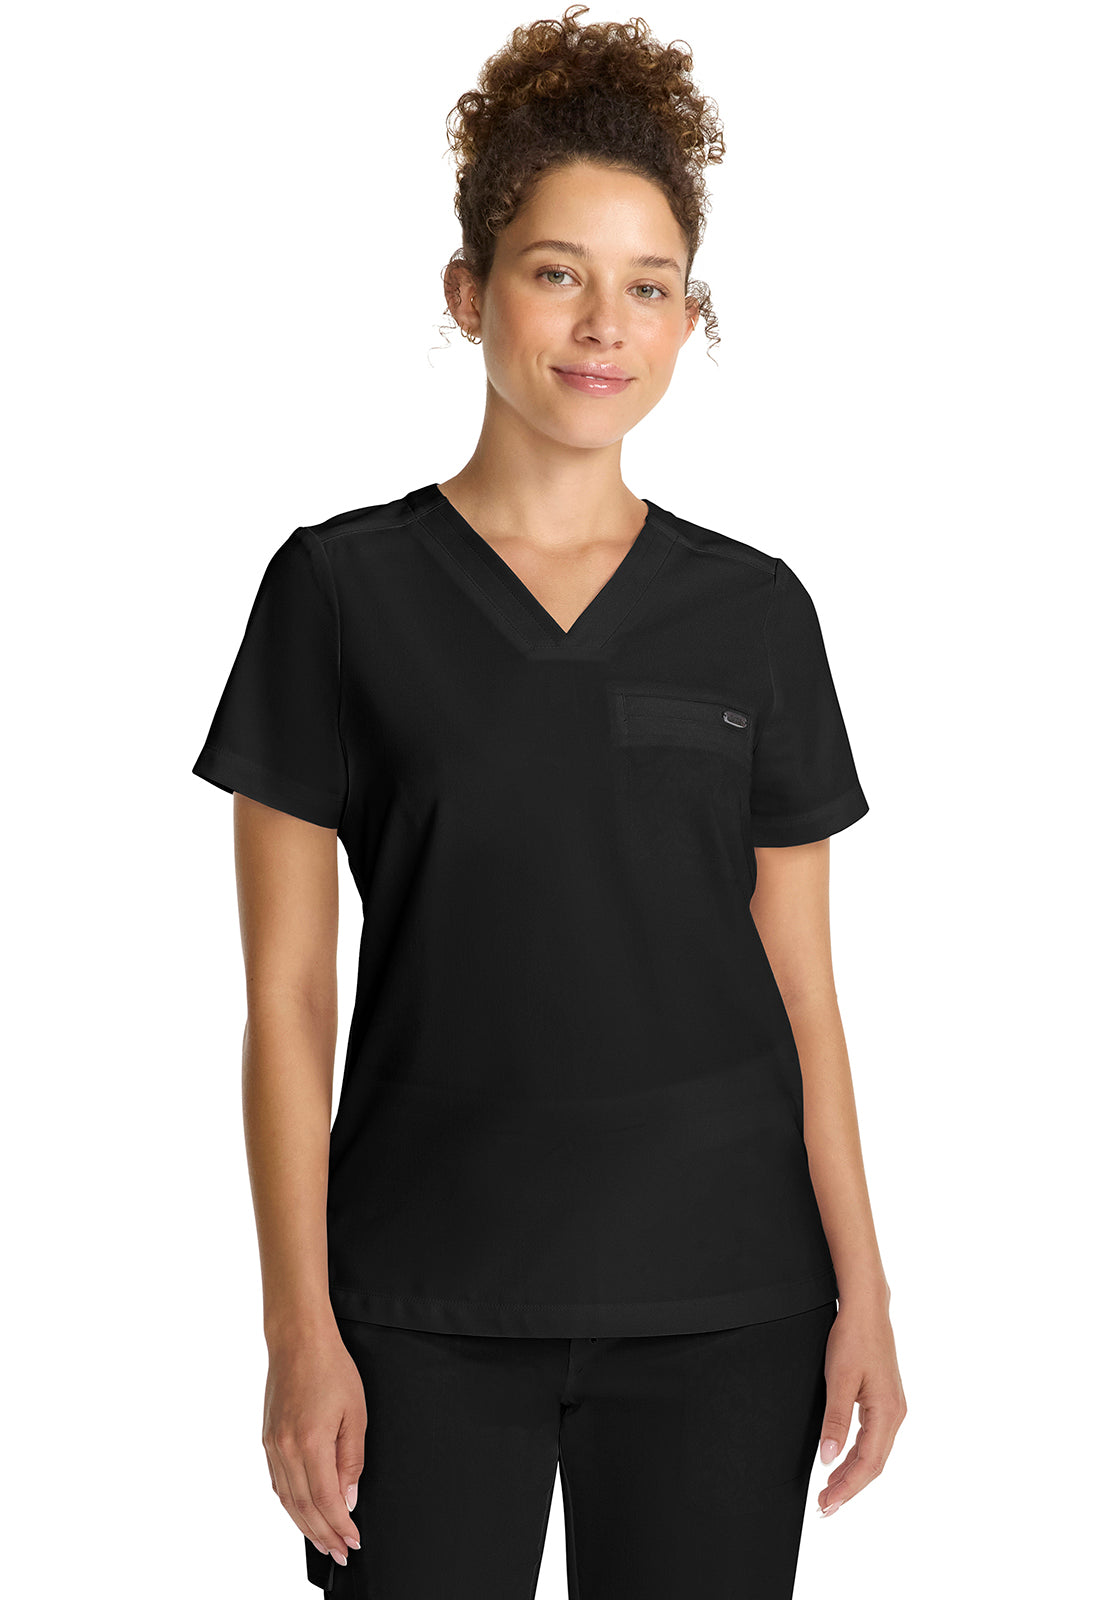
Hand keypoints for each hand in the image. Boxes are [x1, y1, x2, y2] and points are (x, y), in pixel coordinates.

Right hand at [262, 1323, 366, 1564]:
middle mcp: (286, 1448)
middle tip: (340, 1552)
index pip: (326, 1500)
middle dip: (323, 1534)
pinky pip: (278, 1483)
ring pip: (287, 1499)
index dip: (340, 1525)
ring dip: (305, 1525)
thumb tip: (348, 1498)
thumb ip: (351, 1460)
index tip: (352, 1541)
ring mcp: (273, 1445)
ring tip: (323, 1541)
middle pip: (304, 1507)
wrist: (298, 1341)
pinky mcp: (267, 1440)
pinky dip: (291, 1504)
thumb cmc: (331, 1368)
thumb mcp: (354, 1413)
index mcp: (311, 1442)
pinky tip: (303, 1513)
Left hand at [816, 1299, 905, 1515]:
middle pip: (873, 1463)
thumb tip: (829, 1459)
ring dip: (852, 1472)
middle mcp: (895, 1414)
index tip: (828, 1503)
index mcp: (887, 1412)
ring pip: (873, 1452)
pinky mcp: (884, 1400)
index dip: (848, 1487)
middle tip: (825, 1506)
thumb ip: (835, 1421)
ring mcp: (892, 1408)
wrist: (866, 1309)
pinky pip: (872, 1437)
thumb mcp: (839, 1380)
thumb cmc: (854, 1338)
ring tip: (830, 1490)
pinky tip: (842, 1460)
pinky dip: (856, 1453)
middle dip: (849, 1487)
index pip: (868, 1463)